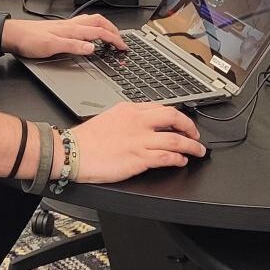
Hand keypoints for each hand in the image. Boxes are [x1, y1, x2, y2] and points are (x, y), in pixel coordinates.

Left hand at [5, 14, 123, 59]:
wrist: (13, 35)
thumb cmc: (29, 40)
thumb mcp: (52, 46)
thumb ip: (74, 46)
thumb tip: (93, 48)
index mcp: (72, 29)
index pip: (99, 32)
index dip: (114, 39)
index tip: (124, 47)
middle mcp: (71, 25)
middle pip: (99, 22)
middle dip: (113, 30)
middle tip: (122, 40)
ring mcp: (66, 25)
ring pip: (92, 21)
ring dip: (105, 26)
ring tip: (111, 34)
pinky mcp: (61, 28)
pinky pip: (83, 24)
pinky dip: (93, 27)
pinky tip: (90, 33)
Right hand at [71, 101, 205, 182]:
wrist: (72, 152)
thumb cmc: (86, 140)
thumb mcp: (110, 117)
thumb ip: (128, 119)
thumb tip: (143, 125)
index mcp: (130, 109)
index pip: (161, 108)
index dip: (177, 116)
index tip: (183, 123)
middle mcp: (138, 122)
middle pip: (174, 118)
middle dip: (190, 127)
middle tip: (196, 135)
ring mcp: (139, 140)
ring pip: (176, 139)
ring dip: (191, 146)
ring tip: (198, 151)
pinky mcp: (138, 158)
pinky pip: (166, 156)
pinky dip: (178, 159)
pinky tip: (182, 161)